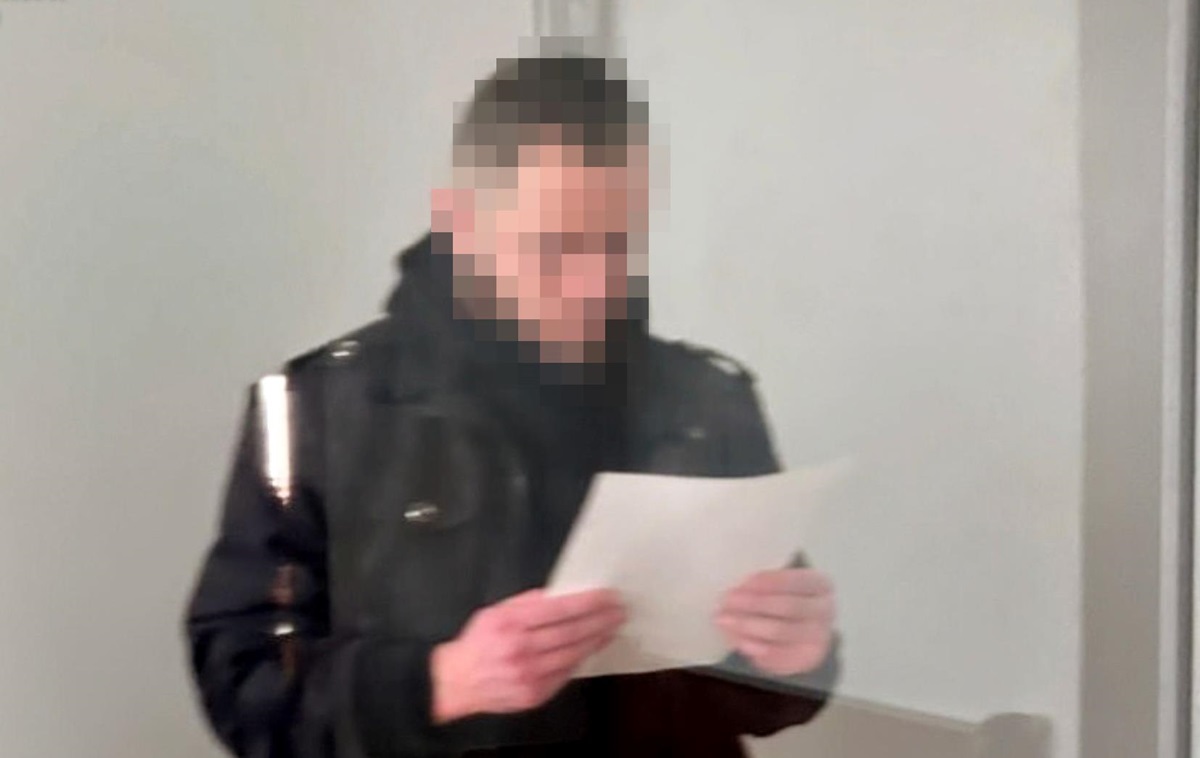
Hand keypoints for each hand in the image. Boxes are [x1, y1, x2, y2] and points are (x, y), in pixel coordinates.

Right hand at [430, 588, 625, 723]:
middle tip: (619, 611)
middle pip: (572, 632)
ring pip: (573, 654)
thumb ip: (527, 602)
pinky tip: (591, 647)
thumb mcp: (496, 611)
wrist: (457, 682)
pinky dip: (580, 659)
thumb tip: (560, 594)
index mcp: (511, 624)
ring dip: (597, 639)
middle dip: (600, 620)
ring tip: (612, 627)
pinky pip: (565, 674)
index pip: (560, 610)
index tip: (607, 596)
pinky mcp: (535, 694)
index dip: (588, 602)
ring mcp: (530, 676)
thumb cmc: (478, 642)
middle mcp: (522, 650)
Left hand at [716, 568, 835, 676]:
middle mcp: (825, 611)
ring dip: (749, 626)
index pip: (796, 580)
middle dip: (754, 604)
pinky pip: (778, 656)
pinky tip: (738, 641)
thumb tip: (733, 590)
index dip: (769, 581)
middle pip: (789, 607)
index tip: (743, 583)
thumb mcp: (777, 585)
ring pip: (781, 632)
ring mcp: (819, 638)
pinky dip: (755, 648)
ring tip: (724, 621)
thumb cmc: (783, 598)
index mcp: (820, 585)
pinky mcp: (806, 660)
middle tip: (727, 602)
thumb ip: (761, 584)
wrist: (802, 632)